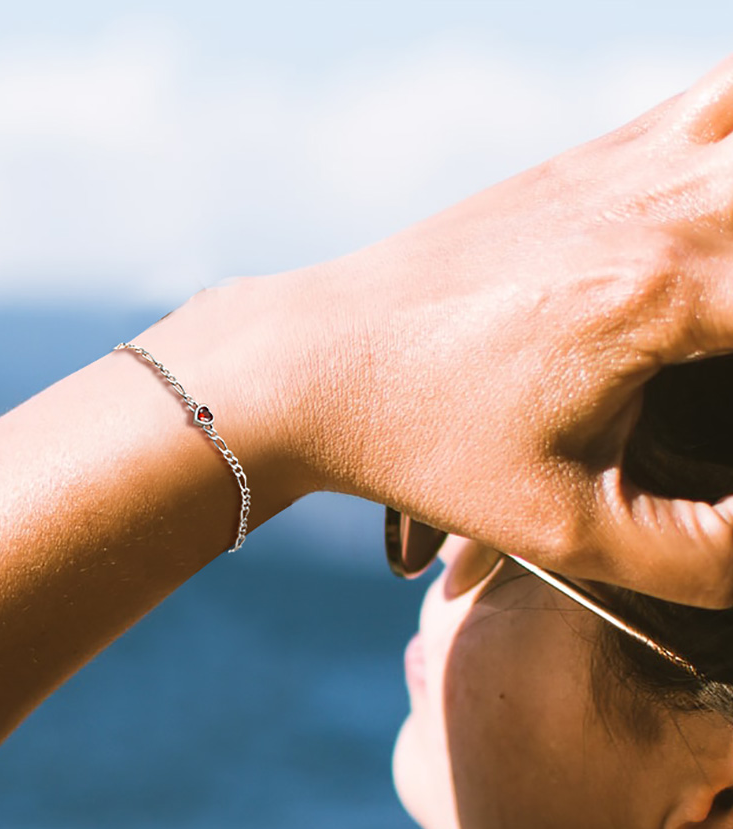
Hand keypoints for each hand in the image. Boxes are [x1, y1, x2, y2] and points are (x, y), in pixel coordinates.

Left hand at [267, 55, 732, 606]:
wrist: (313, 362)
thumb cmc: (419, 440)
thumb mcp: (559, 523)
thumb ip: (698, 553)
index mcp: (664, 294)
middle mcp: (655, 203)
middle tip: (726, 363)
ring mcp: (619, 163)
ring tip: (723, 303)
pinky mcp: (583, 160)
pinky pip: (710, 98)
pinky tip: (717, 205)